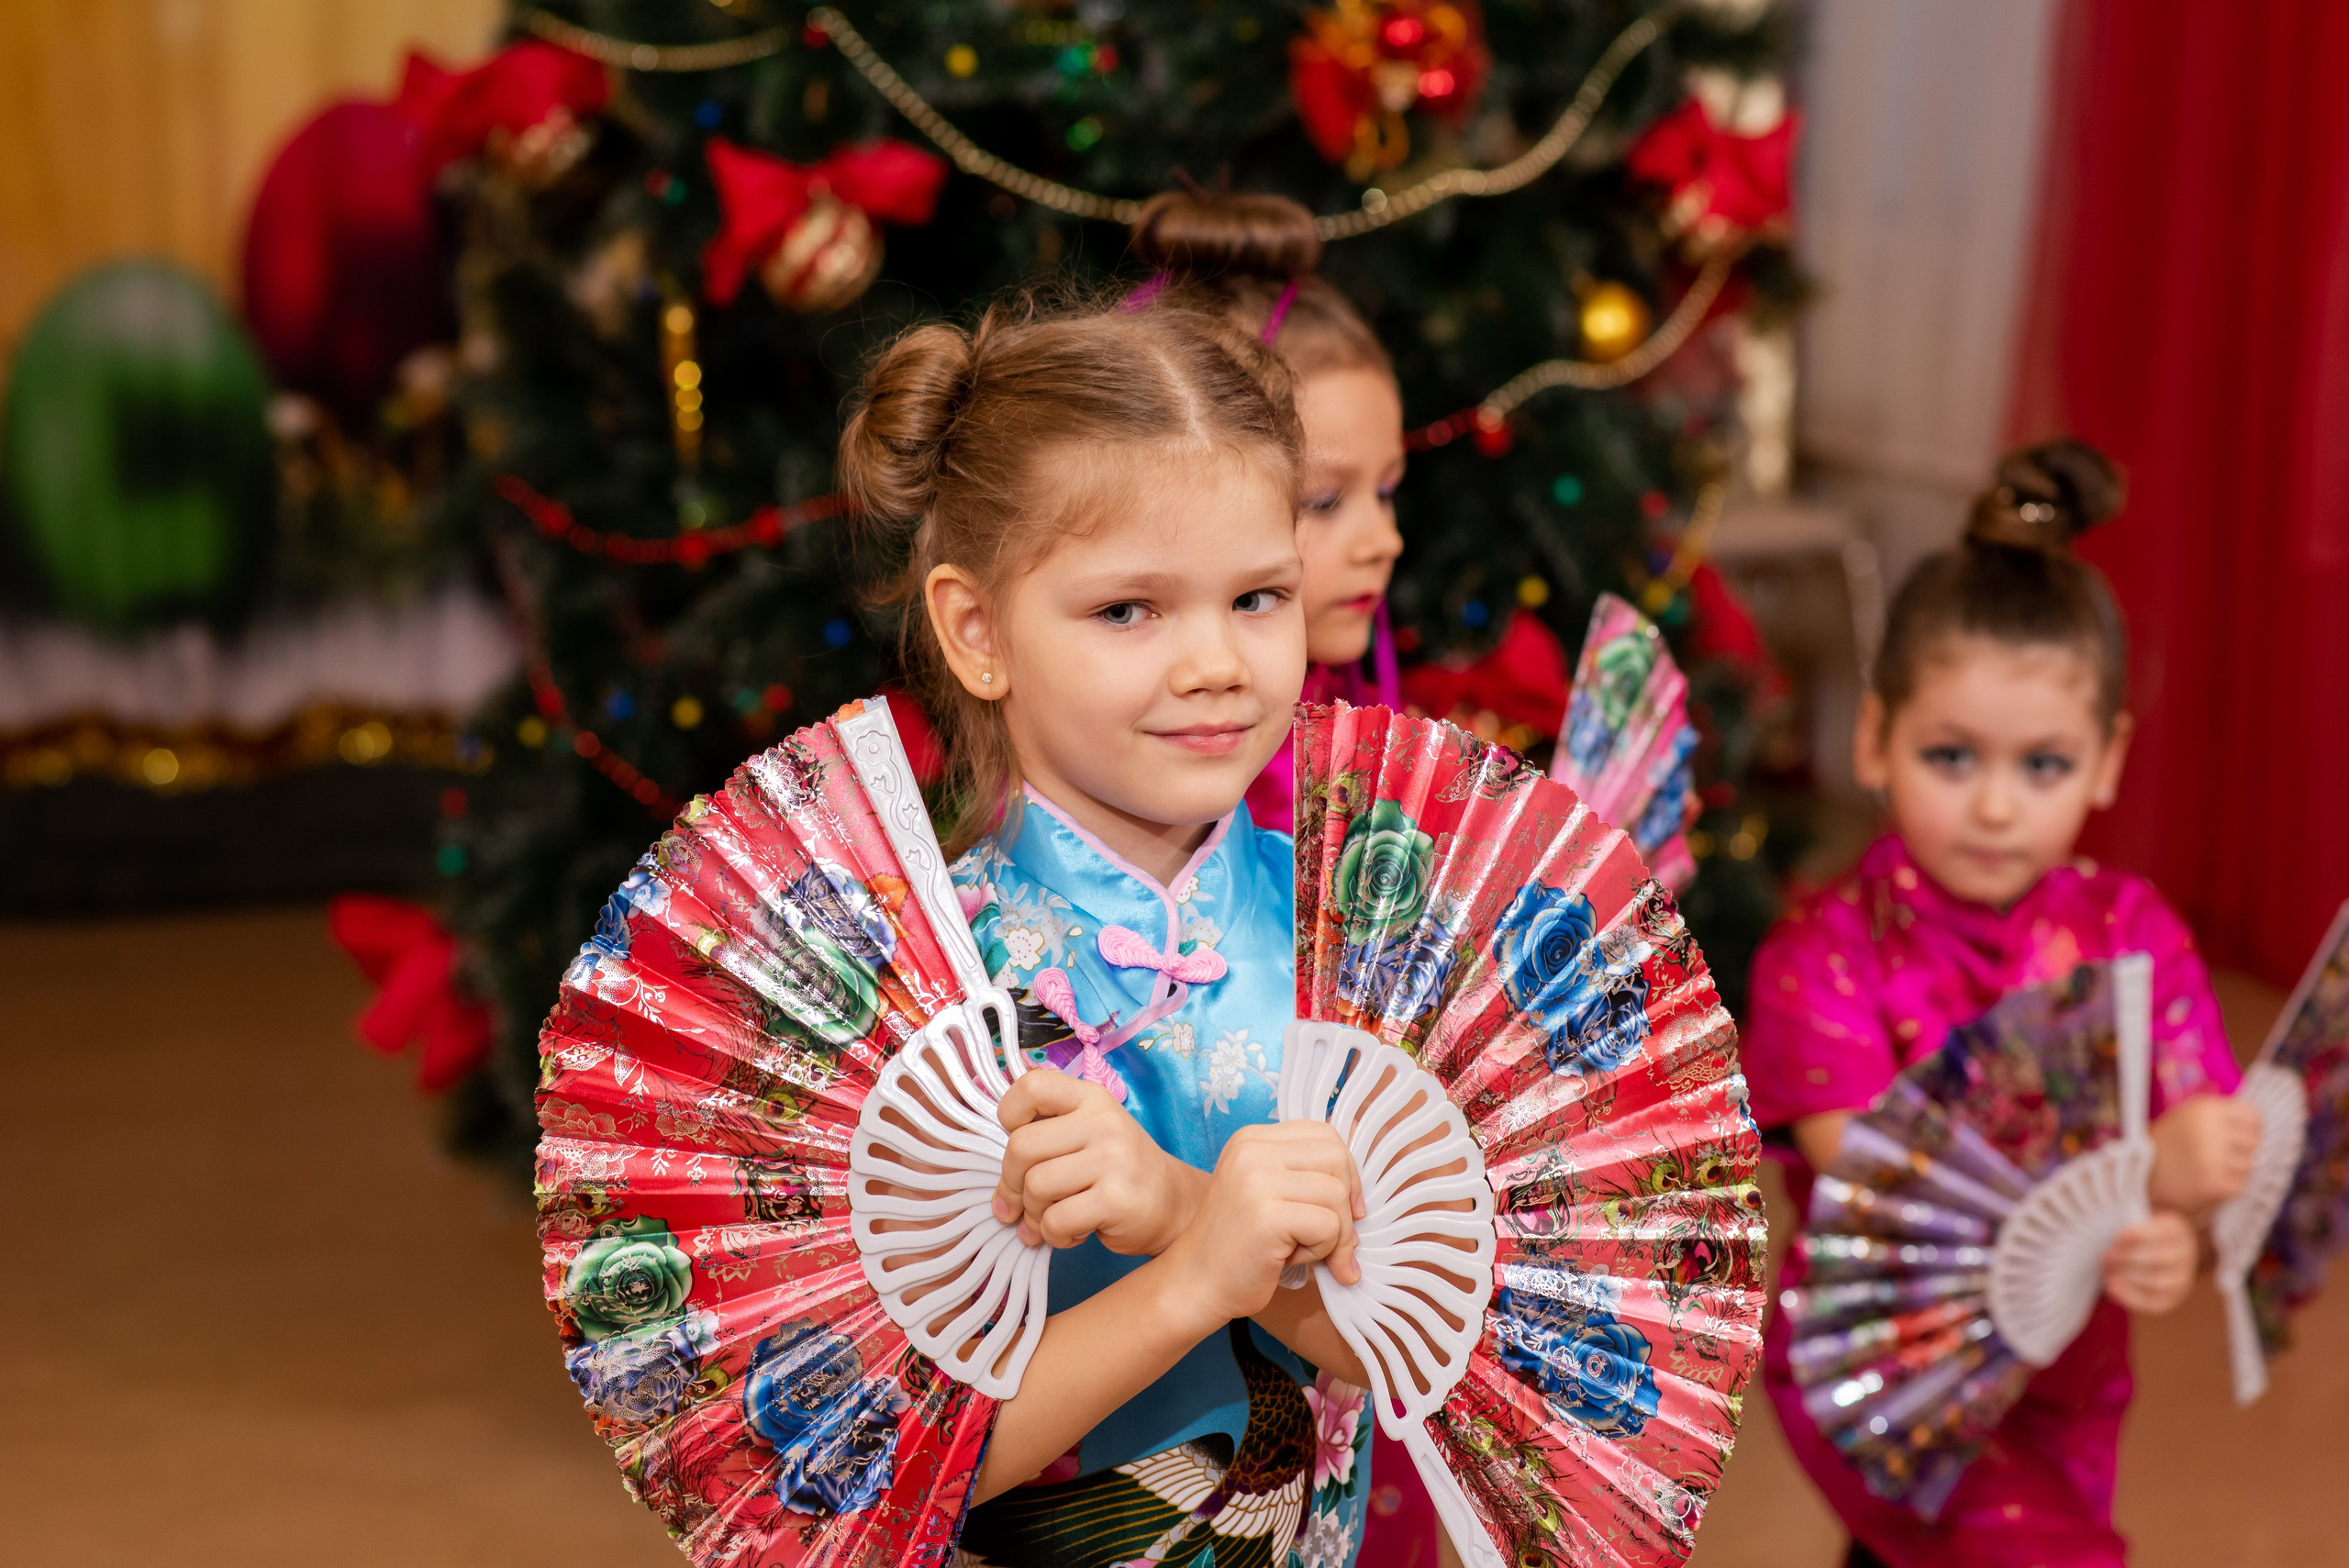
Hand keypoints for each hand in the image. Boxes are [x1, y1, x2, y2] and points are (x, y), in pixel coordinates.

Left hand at [991, 1070, 1202, 1253]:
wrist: (1174, 1204)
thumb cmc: (1118, 1171)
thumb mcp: (1087, 1136)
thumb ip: (1044, 1140)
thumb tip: (998, 1196)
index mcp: (1091, 1098)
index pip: (1031, 1086)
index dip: (1010, 1116)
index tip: (1019, 1143)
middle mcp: (1103, 1121)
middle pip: (1022, 1147)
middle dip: (1011, 1184)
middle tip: (1021, 1204)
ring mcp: (1114, 1159)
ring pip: (1036, 1186)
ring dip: (1034, 1215)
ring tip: (1050, 1220)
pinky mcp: (1117, 1200)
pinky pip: (1056, 1220)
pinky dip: (1054, 1235)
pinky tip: (1072, 1233)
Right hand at [1158, 1121, 1365, 1326]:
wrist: (1194, 1284)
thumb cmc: (1240, 1245)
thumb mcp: (1271, 1194)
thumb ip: (1308, 1175)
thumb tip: (1365, 1165)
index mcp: (1252, 1138)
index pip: (1325, 1134)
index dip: (1343, 1172)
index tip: (1338, 1207)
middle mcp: (1252, 1150)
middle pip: (1337, 1158)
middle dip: (1344, 1203)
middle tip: (1328, 1236)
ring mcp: (1257, 1179)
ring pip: (1337, 1194)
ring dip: (1332, 1234)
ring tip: (1298, 1248)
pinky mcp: (1266, 1214)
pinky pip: (1329, 1226)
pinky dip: (1322, 1252)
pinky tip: (1290, 1259)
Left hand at [2102, 1211, 2195, 1314]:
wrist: (2145, 1249)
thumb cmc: (2132, 1229)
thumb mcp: (2134, 1211)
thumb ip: (2127, 1205)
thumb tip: (2128, 1190)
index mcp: (2177, 1228)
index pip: (2164, 1233)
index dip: (2140, 1235)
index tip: (2116, 1236)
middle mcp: (2186, 1253)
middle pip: (2162, 1259)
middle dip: (2130, 1258)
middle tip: (2104, 1256)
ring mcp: (2182, 1278)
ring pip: (2160, 1283)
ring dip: (2130, 1279)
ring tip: (2106, 1274)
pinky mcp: (2173, 1298)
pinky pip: (2157, 1303)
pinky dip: (2132, 1298)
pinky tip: (2111, 1289)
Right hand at [2148, 1093, 2262, 1217]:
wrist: (2135, 1180)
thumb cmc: (2162, 1148)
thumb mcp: (2184, 1119)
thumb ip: (2218, 1118)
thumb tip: (2257, 1129)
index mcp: (2204, 1109)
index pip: (2252, 1115)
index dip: (2248, 1127)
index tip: (2237, 1137)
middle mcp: (2211, 1130)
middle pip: (2254, 1141)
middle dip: (2242, 1151)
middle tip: (2219, 1158)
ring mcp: (2214, 1158)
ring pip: (2249, 1165)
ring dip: (2235, 1172)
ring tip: (2208, 1172)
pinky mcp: (2215, 1184)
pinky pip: (2239, 1186)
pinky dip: (2227, 1189)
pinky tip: (2206, 1185)